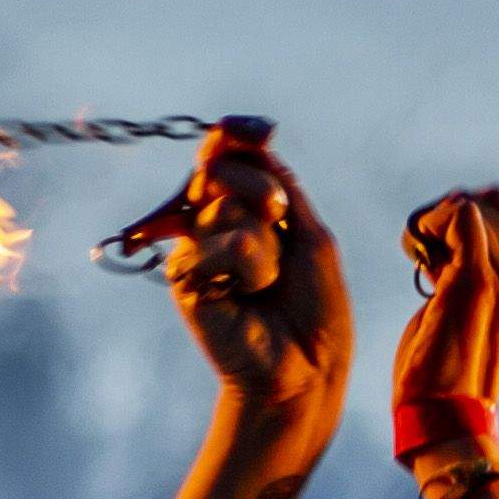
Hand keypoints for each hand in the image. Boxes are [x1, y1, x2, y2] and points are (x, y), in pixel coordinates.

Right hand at [156, 125, 346, 482]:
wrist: (306, 367)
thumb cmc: (315, 308)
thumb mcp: (311, 233)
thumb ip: (281, 184)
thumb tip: (248, 140)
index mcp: (243, 209)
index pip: (229, 155)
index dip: (238, 136)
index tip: (263, 131)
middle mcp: (213, 223)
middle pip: (219, 168)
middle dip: (259, 189)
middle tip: (279, 221)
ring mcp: (195, 247)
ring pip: (223, 204)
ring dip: (264, 240)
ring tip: (269, 281)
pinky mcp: (182, 275)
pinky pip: (220, 242)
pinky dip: (249, 265)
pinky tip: (249, 296)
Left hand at [394, 184, 498, 468]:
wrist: (446, 418)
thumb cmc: (444, 373)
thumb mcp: (462, 313)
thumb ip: (464, 273)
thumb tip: (444, 237)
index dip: (462, 218)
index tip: (434, 250)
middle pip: (487, 203)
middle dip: (444, 217)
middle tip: (421, 253)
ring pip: (468, 207)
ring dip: (431, 224)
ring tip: (419, 260)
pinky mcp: (476, 281)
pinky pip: (458, 216)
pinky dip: (427, 226)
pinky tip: (414, 256)